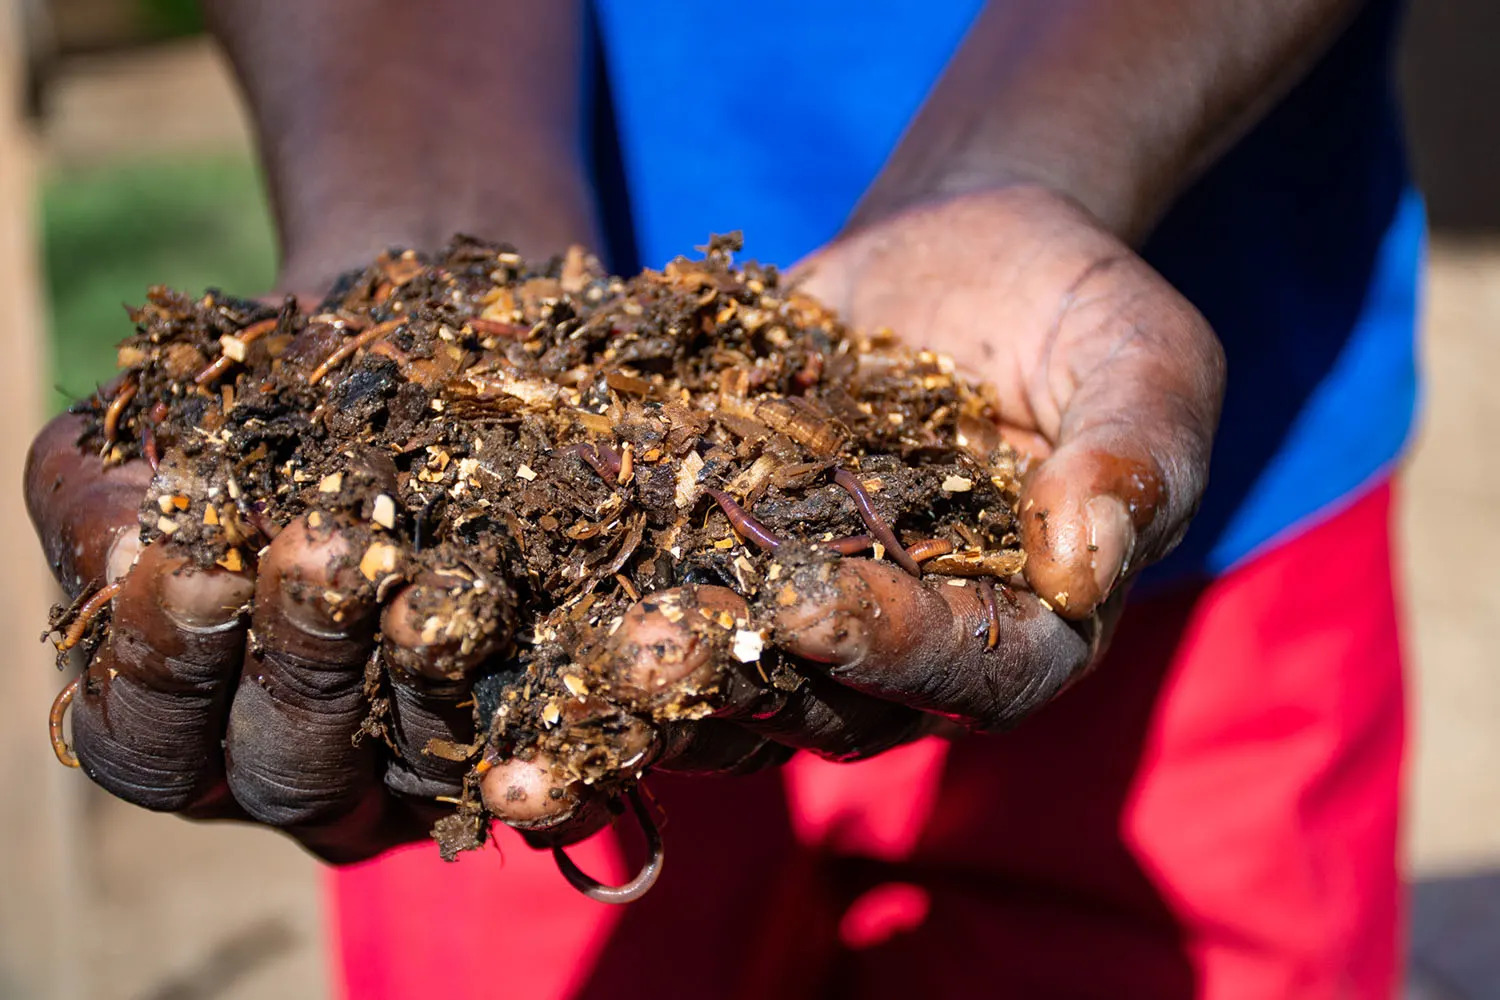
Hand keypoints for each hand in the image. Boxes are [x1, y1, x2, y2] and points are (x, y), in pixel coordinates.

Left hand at [494, 186, 1224, 812]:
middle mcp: (900, 654)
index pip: (961, 669)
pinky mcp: (714, 564)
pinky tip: (502, 602)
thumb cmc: (1072, 308)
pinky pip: (649, 600)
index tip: (809, 601)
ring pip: (715, 683)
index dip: (886, 644)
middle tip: (641, 654)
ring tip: (556, 665)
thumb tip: (1084, 564)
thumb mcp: (1142, 359)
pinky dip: (580, 609)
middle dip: (728, 679)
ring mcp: (797, 619)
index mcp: (1020, 631)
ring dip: (633, 683)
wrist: (959, 254)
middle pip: (816, 700)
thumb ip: (1135, 454)